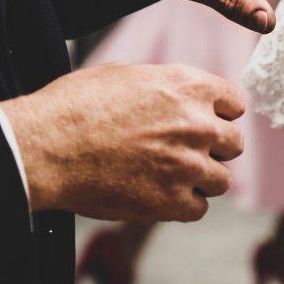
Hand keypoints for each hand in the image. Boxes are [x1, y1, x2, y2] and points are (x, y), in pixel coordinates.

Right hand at [0, 63, 244, 221]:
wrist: (47, 147)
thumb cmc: (76, 106)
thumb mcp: (126, 74)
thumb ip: (165, 86)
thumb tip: (175, 94)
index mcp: (189, 86)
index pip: (236, 102)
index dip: (220, 112)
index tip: (208, 121)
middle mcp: (197, 125)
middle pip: (234, 143)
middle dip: (214, 147)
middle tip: (185, 151)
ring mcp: (188, 165)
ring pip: (222, 179)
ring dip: (201, 179)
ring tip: (169, 175)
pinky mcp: (171, 202)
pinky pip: (198, 209)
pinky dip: (183, 205)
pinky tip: (159, 195)